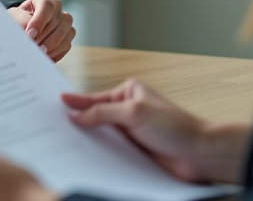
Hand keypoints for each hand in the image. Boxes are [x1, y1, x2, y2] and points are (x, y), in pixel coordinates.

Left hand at [7, 0, 74, 61]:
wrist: (23, 27)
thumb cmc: (19, 19)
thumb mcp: (15, 16)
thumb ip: (20, 22)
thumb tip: (30, 35)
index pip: (47, 6)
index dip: (39, 22)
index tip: (30, 35)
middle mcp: (58, 8)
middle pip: (57, 23)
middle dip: (43, 38)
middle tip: (32, 47)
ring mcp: (65, 22)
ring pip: (65, 34)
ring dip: (50, 46)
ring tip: (38, 53)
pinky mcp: (68, 36)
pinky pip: (66, 45)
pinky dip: (55, 52)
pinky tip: (44, 55)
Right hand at [64, 79, 249, 183]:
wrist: (199, 154)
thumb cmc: (176, 127)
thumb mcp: (134, 113)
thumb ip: (103, 114)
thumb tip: (77, 114)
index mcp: (129, 92)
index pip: (95, 97)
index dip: (75, 102)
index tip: (56, 103)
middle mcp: (129, 110)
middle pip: (96, 117)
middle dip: (78, 122)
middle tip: (53, 126)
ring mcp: (131, 132)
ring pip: (102, 136)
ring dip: (88, 141)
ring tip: (63, 145)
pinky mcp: (134, 151)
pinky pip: (111, 152)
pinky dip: (99, 155)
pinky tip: (86, 159)